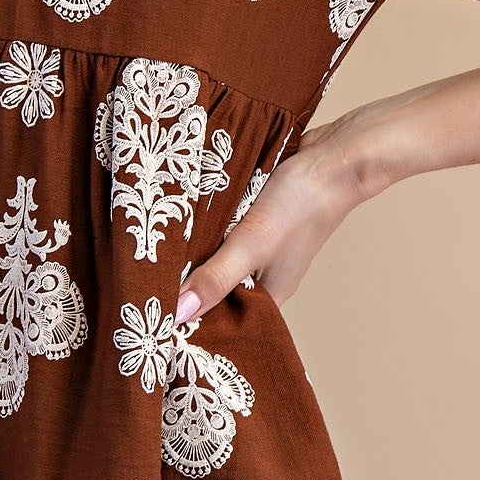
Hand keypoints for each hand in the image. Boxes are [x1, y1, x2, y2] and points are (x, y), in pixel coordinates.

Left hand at [173, 107, 380, 323]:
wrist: (335, 157)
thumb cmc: (301, 204)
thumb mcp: (251, 244)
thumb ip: (215, 278)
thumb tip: (176, 315)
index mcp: (269, 295)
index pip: (223, 321)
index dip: (192, 322)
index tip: (155, 319)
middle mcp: (265, 275)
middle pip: (217, 289)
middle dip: (186, 286)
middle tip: (144, 284)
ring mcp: (262, 247)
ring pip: (218, 258)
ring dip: (193, 256)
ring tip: (152, 256)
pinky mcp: (256, 220)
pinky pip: (224, 233)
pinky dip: (206, 231)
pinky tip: (180, 225)